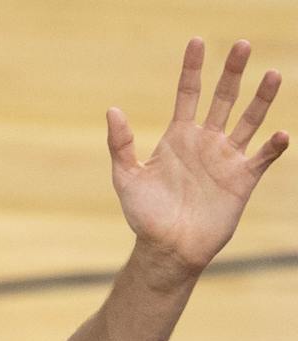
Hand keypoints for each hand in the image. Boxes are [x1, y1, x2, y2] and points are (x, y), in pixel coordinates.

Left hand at [108, 38, 287, 277]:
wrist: (167, 248)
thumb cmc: (144, 215)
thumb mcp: (126, 177)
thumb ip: (120, 144)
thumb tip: (112, 110)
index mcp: (178, 137)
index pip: (188, 94)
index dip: (192, 69)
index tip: (197, 41)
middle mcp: (205, 141)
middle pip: (223, 98)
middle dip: (232, 72)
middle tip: (242, 44)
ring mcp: (226, 158)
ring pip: (249, 120)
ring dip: (262, 98)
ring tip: (273, 74)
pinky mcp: (242, 179)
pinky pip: (262, 157)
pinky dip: (272, 146)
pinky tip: (279, 134)